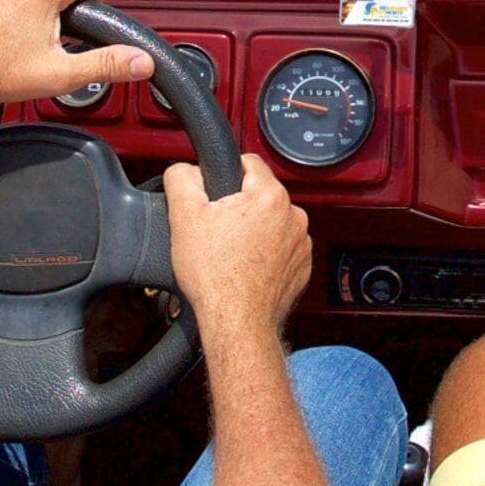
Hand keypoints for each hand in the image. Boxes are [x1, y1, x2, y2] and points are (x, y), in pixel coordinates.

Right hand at [161, 154, 310, 348]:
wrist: (236, 323)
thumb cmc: (215, 277)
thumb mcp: (184, 217)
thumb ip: (182, 179)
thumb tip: (186, 169)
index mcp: (270, 196)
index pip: (249, 162)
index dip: (225, 174)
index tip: (214, 196)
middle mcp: (294, 216)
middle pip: (260, 195)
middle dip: (238, 207)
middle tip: (217, 231)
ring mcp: (301, 244)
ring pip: (272, 222)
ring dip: (254, 231)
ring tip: (231, 253)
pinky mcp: (301, 267)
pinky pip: (281, 248)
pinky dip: (265, 254)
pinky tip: (246, 267)